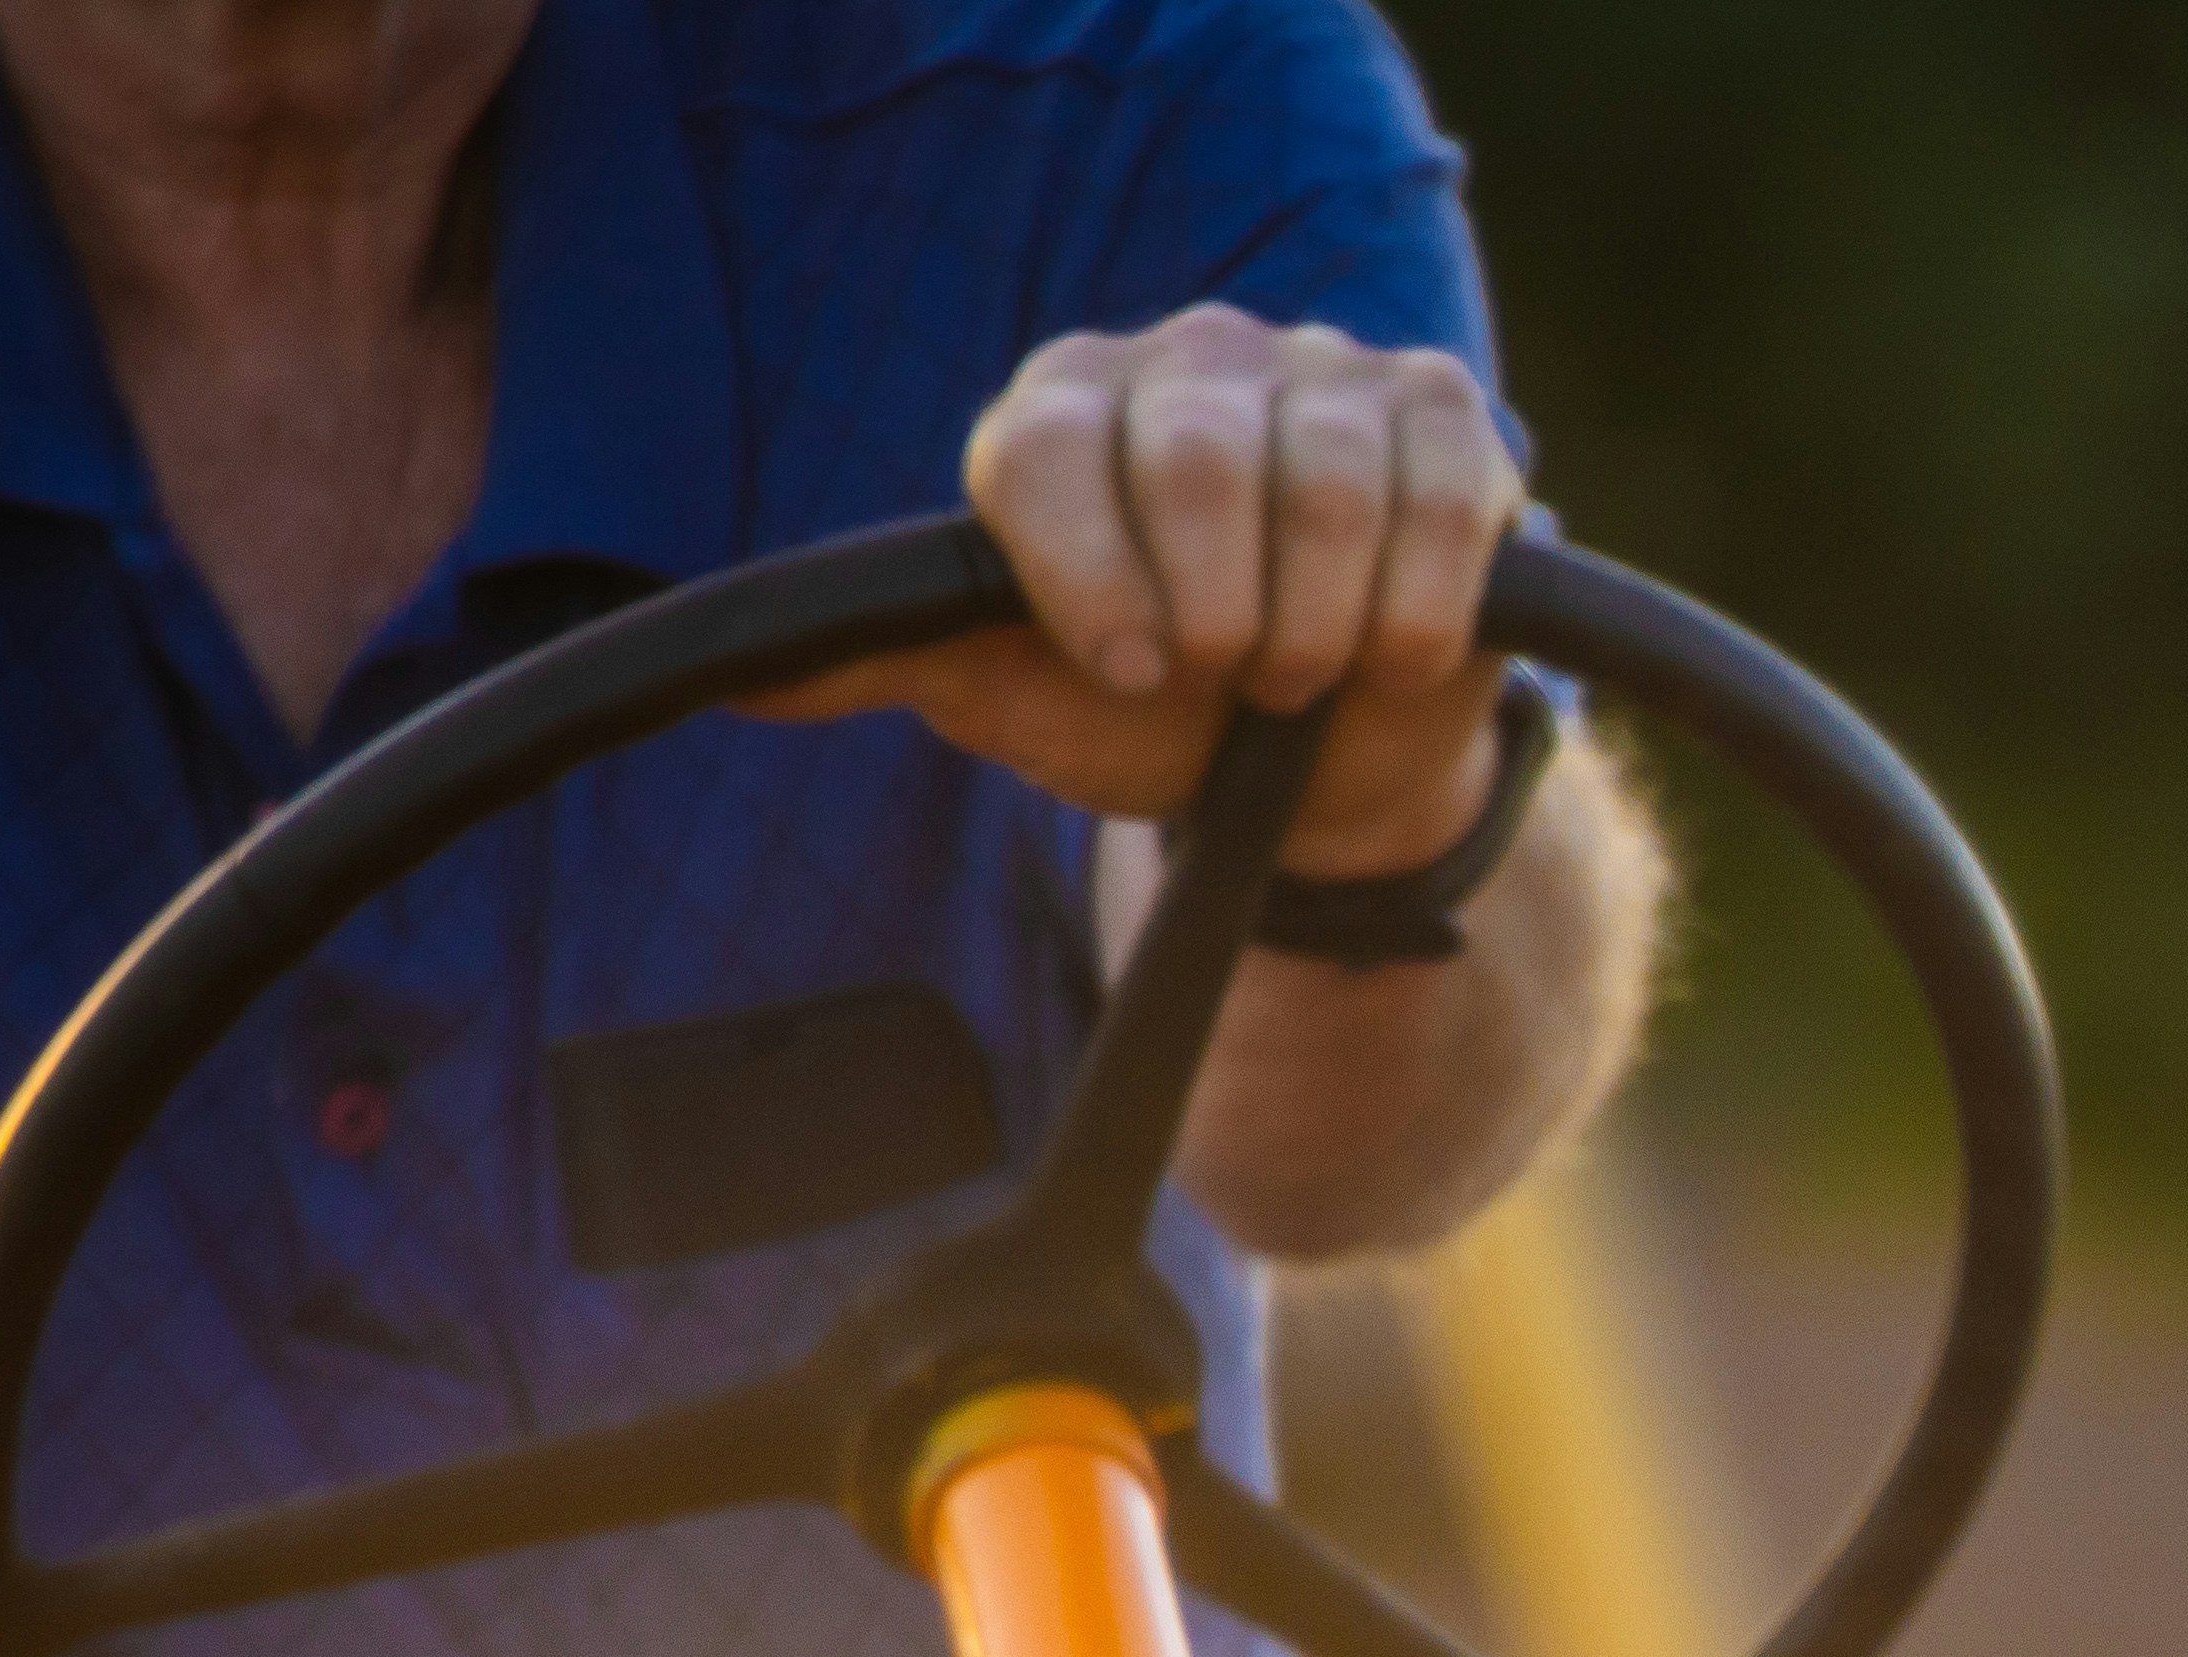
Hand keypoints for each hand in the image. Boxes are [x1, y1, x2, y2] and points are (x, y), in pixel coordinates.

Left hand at [774, 305, 1527, 877]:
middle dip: (1223, 619)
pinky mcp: (1441, 415)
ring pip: (1325, 486)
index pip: (1052, 447)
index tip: (1133, 674)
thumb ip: (888, 659)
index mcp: (1067, 406)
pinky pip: (1439, 498)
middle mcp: (1189, 360)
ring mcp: (1323, 373)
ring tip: (1307, 677)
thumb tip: (746, 683)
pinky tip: (1393, 652)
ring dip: (1319, 632)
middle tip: (1233, 682)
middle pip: (1195, 457)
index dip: (1093, 580)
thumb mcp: (1013, 694)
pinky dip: (1416, 611)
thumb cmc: (1158, 718)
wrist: (1321, 765)